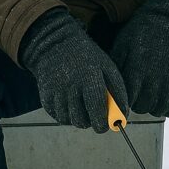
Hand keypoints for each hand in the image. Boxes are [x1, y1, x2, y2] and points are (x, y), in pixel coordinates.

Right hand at [18, 8, 127, 132]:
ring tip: (84, 109)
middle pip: (81, 120)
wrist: (55, 44)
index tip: (107, 125)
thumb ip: (117, 90)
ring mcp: (55, 91)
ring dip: (78, 120)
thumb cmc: (88, 58)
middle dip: (91, 124)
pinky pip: (56, 116)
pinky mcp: (44, 95)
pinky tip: (71, 106)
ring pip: (68, 120)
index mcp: (89, 76)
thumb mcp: (106, 67)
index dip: (103, 122)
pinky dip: (66, 116)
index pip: (97, 109)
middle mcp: (70, 85)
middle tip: (96, 119)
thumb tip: (124, 114)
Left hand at [109, 0, 168, 117]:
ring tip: (151, 98)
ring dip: (155, 107)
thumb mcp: (123, 44)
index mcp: (136, 69)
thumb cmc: (143, 31)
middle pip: (143, 106)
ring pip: (161, 109)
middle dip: (138, 104)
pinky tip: (166, 101)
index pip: (127, 99)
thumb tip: (108, 87)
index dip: (123, 101)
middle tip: (138, 96)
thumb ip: (116, 66)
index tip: (124, 96)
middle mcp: (154, 77)